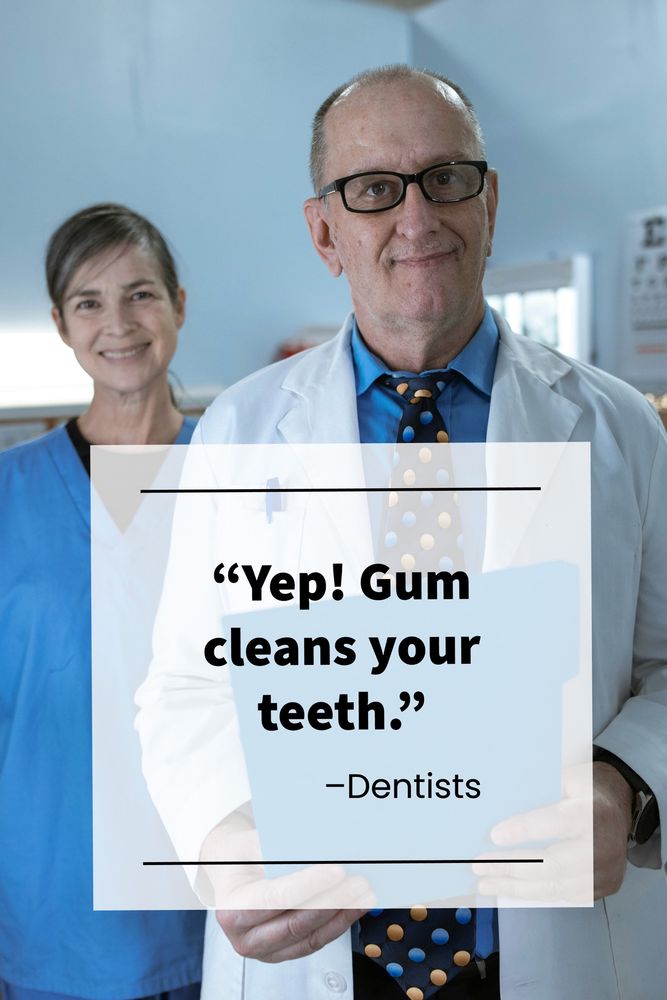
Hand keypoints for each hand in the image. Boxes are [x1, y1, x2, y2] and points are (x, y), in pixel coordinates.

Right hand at [199, 811, 372, 961]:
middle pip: (297, 922)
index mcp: (232, 909)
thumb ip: (281, 849)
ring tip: (363, 895)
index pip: (278, 898)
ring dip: (341, 915)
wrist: (231, 878)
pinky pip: (314, 942)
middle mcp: (245, 938)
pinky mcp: (282, 953)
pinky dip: (337, 925)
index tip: (337, 871)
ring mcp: (264, 951)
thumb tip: (321, 848)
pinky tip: (353, 908)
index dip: (310, 885)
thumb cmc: (241, 859)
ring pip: (310, 937)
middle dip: (333, 901)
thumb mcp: (252, 845)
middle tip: (357, 881)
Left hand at [472, 762, 631, 902]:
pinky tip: (510, 889)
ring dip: (516, 887)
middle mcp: (603, 845)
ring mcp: (606, 870)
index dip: (523, 831)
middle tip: (479, 866)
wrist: (621, 804)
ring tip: (486, 883)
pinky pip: (564, 896)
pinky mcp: (605, 886)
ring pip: (555, 887)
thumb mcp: (564, 777)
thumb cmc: (584, 788)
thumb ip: (537, 791)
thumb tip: (495, 805)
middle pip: (552, 864)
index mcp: (592, 811)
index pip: (555, 823)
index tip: (493, 836)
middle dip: (511, 868)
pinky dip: (534, 893)